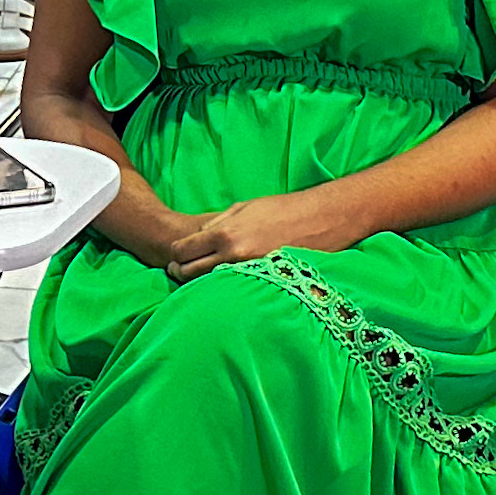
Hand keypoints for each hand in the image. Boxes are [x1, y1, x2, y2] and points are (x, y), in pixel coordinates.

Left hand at [164, 189, 340, 281]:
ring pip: (208, 284)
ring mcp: (248, 272)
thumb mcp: (245, 206)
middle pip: (188, 273)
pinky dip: (224, 285)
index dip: (174, 255)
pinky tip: (225, 283)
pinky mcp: (262, 282)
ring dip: (199, 282)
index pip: (182, 251)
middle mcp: (233, 255)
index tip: (174, 256)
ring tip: (199, 278)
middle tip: (178, 271)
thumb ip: (218, 222)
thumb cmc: (283, 208)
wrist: (321, 220)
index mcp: (225, 233)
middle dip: (179, 271)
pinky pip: (233, 287)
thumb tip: (200, 234)